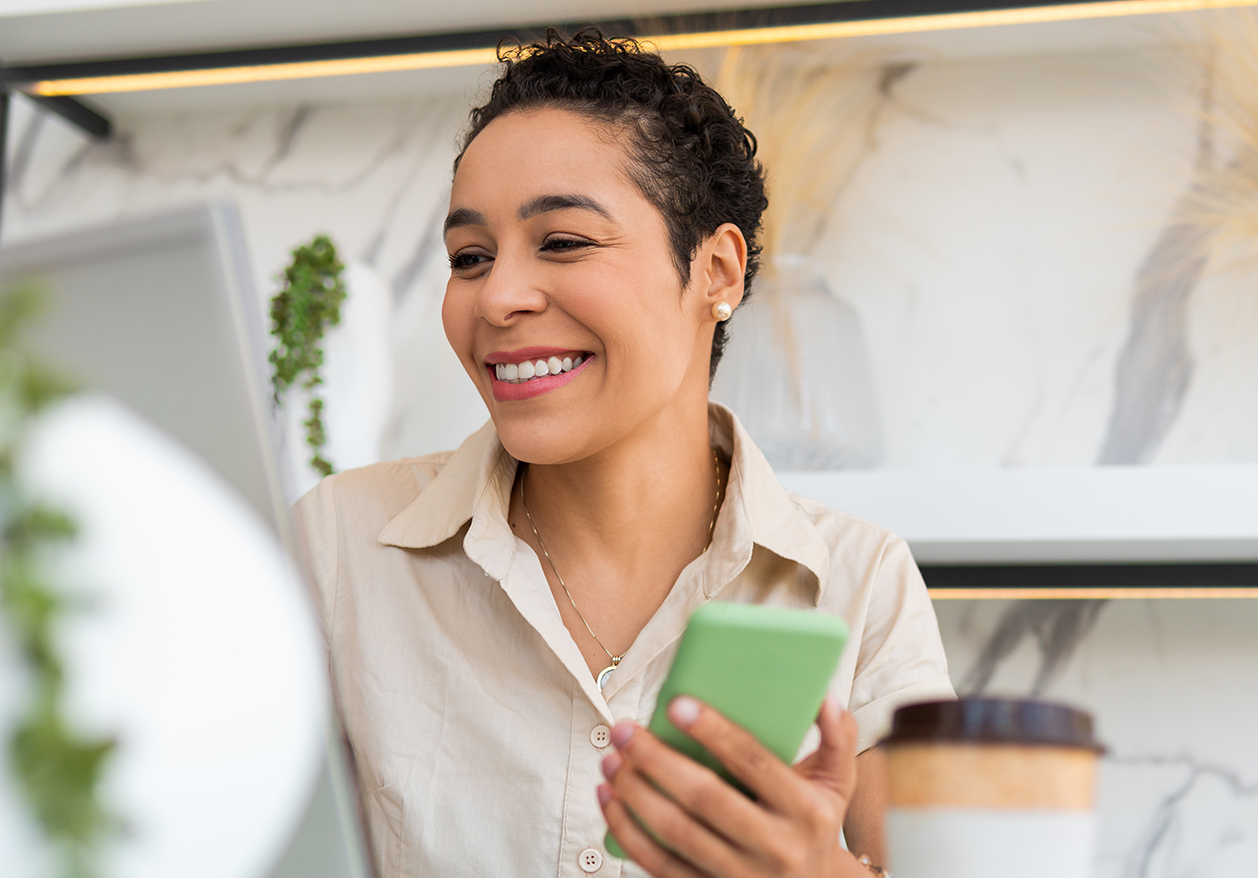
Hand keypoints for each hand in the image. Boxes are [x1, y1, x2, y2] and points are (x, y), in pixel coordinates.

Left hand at [597, 694, 866, 877]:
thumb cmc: (813, 821)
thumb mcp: (838, 782)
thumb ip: (838, 737)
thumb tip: (823, 695)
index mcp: (807, 812)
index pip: (753, 762)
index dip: (714, 732)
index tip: (676, 704)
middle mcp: (776, 848)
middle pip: (705, 798)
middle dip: (656, 759)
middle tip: (624, 729)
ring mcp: (740, 877)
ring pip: (676, 832)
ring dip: (634, 792)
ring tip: (611, 758)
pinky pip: (659, 864)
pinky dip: (627, 830)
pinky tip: (609, 797)